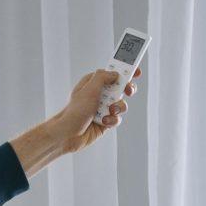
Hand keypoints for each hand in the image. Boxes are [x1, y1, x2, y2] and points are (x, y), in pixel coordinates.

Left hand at [11, 68, 136, 176]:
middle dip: (126, 90)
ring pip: (121, 104)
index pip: (112, 73)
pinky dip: (112, 120)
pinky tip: (103, 122)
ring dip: (118, 108)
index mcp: (94, 83)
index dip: (124, 71)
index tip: (136, 71)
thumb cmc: (75, 111)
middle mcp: (99, 94)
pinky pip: (117, 118)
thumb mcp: (89, 89)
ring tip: (109, 111)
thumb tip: (115, 74)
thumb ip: (103, 77)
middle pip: (121, 87)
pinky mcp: (105, 121)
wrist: (68, 134)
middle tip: (128, 91)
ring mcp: (103, 108)